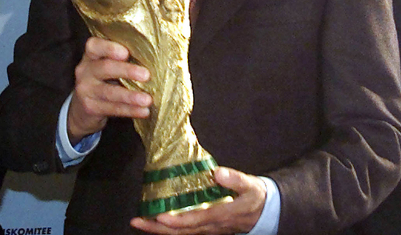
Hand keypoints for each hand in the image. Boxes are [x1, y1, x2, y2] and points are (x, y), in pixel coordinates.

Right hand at [67, 37, 151, 144]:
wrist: (82, 108)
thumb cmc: (104, 81)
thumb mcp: (107, 67)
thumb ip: (122, 60)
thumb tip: (154, 58)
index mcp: (91, 56)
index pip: (94, 46)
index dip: (109, 48)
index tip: (126, 53)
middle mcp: (85, 71)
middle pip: (105, 68)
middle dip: (127, 71)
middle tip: (146, 75)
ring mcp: (85, 90)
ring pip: (109, 92)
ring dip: (130, 96)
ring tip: (148, 100)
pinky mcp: (90, 107)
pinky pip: (112, 108)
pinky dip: (130, 110)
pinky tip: (143, 111)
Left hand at [129, 167, 266, 234]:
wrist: (264, 211)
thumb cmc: (254, 196)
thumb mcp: (250, 185)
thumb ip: (235, 179)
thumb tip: (218, 173)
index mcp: (221, 214)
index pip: (196, 219)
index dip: (178, 220)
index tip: (160, 216)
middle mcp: (211, 226)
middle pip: (182, 231)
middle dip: (158, 228)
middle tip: (137, 222)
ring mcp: (207, 229)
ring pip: (181, 233)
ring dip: (159, 230)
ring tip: (139, 222)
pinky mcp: (204, 228)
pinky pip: (184, 231)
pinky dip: (167, 229)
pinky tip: (153, 222)